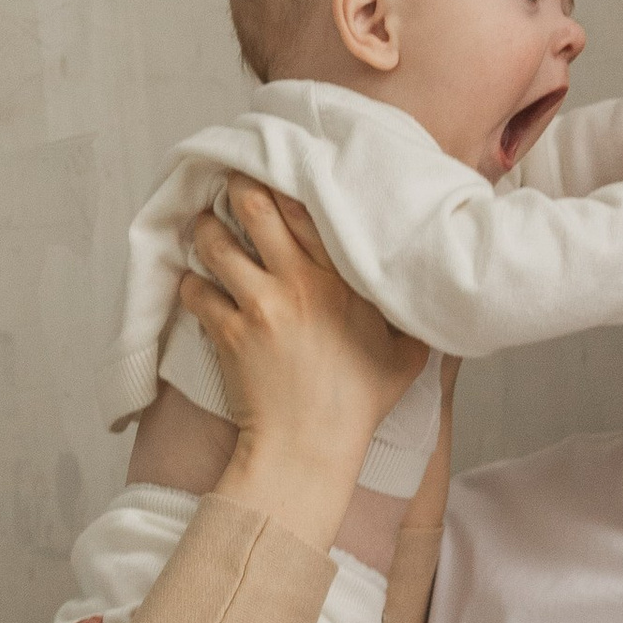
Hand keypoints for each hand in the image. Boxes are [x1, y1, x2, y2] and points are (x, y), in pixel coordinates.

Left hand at [180, 180, 425, 548]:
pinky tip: (197, 284)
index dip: (287, 181)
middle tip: (231, 184)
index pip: (308, 207)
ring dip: (206, 231)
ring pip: (215, 241)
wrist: (310, 449)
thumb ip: (412, 315)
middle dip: (238, 188)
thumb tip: (431, 287)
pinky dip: (191, 282)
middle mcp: (299, 283)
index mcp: (343, 280)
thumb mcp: (406, 354)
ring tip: (207, 228)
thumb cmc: (359, 404)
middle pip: (255, 207)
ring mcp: (260, 306)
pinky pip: (195, 288)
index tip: (278, 173)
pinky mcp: (227, 332)